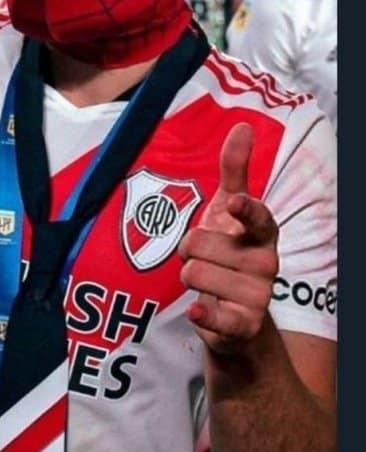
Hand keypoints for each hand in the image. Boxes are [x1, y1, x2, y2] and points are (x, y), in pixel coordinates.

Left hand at [178, 122, 278, 354]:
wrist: (238, 316)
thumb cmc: (229, 251)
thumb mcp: (228, 210)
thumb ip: (235, 170)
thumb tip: (242, 126)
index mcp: (262, 233)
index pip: (258, 217)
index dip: (245, 210)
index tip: (233, 202)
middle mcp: (265, 263)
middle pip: (198, 242)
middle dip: (187, 249)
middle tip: (201, 257)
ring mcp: (257, 296)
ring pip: (194, 272)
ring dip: (187, 276)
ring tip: (205, 282)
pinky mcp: (243, 325)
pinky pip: (213, 314)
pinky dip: (203, 313)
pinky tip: (199, 309)